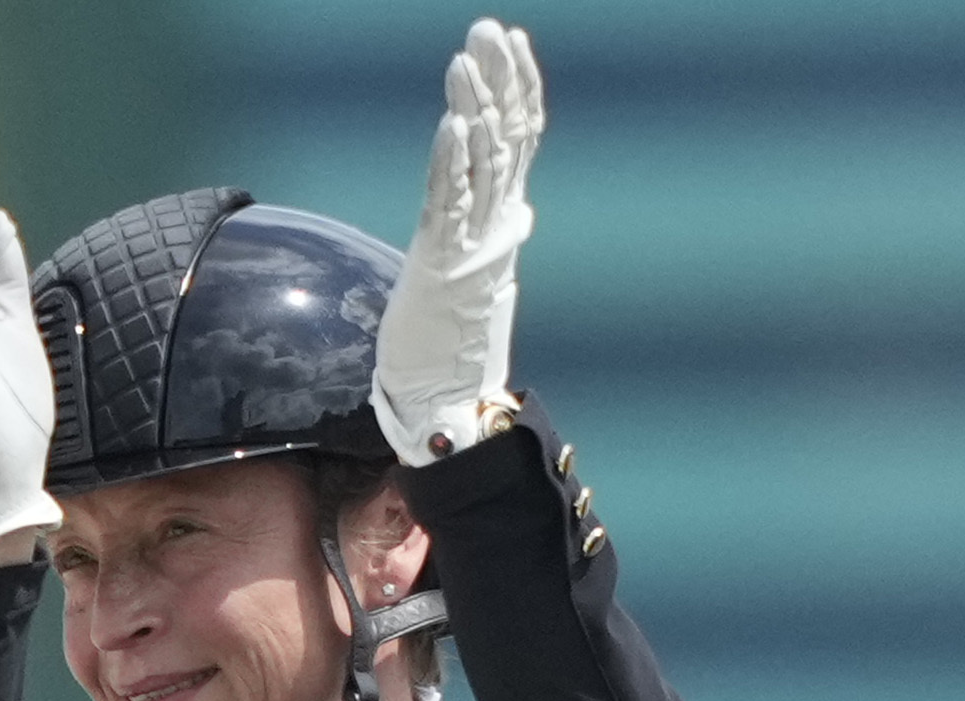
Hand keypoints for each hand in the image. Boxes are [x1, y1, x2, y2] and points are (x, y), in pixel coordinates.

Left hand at [370, 20, 540, 460]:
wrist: (448, 400)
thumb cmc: (451, 336)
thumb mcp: (472, 266)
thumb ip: (489, 229)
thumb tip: (517, 208)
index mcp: (503, 220)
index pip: (520, 138)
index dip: (519, 86)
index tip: (510, 40)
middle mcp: (497, 226)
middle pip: (506, 138)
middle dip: (499, 80)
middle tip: (488, 30)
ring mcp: (473, 244)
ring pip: (480, 164)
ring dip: (473, 109)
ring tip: (463, 63)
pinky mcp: (443, 264)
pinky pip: (450, 203)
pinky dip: (452, 162)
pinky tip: (453, 125)